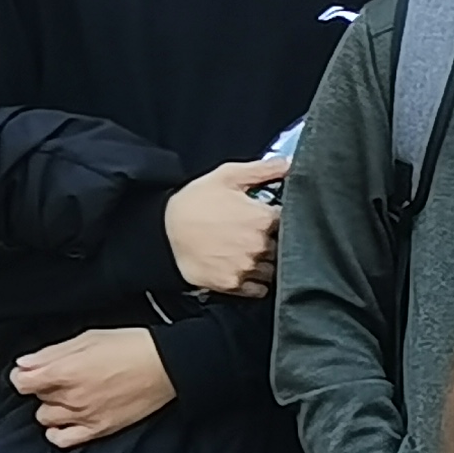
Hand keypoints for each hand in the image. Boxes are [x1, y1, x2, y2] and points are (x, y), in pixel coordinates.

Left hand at [11, 325, 175, 446]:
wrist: (167, 366)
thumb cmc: (132, 346)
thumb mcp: (88, 338)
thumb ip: (52, 353)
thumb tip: (25, 364)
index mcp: (65, 371)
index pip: (21, 382)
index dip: (23, 374)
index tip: (31, 371)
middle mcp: (70, 397)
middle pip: (36, 398)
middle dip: (44, 386)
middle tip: (61, 376)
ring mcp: (84, 416)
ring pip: (45, 418)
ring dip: (52, 407)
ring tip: (68, 396)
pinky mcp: (99, 429)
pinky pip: (63, 440)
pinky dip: (58, 432)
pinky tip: (67, 419)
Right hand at [167, 159, 291, 294]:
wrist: (160, 233)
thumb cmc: (194, 202)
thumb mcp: (227, 176)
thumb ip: (263, 170)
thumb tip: (291, 163)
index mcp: (263, 218)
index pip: (293, 221)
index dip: (285, 218)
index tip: (274, 217)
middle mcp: (259, 246)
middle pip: (286, 246)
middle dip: (278, 240)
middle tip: (261, 234)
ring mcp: (246, 267)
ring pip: (275, 269)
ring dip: (270, 262)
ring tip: (252, 252)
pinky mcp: (233, 284)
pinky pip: (259, 289)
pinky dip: (258, 282)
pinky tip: (247, 268)